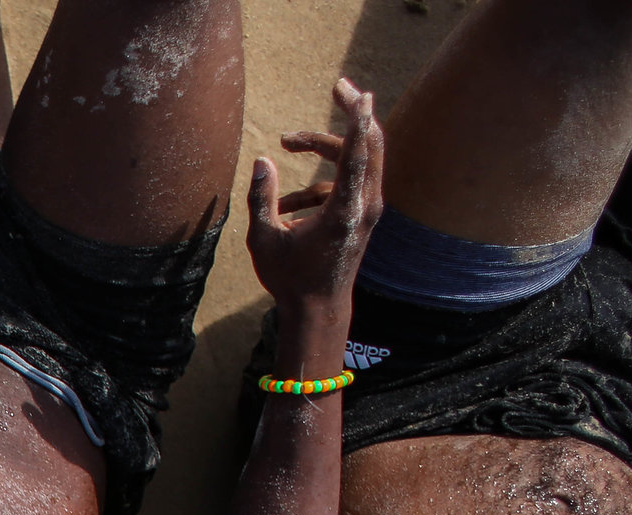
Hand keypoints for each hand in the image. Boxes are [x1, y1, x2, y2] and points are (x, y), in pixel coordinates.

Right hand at [247, 78, 384, 320]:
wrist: (317, 310)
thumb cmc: (290, 278)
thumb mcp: (264, 238)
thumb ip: (262, 197)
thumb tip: (263, 160)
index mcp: (344, 210)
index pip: (357, 154)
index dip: (356, 119)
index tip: (355, 92)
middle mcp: (364, 206)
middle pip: (369, 144)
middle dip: (354, 115)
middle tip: (339, 86)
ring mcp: (366, 210)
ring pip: (357, 160)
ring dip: (324, 148)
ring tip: (286, 142)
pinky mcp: (360, 215)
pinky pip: (344, 183)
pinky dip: (317, 184)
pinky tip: (285, 205)